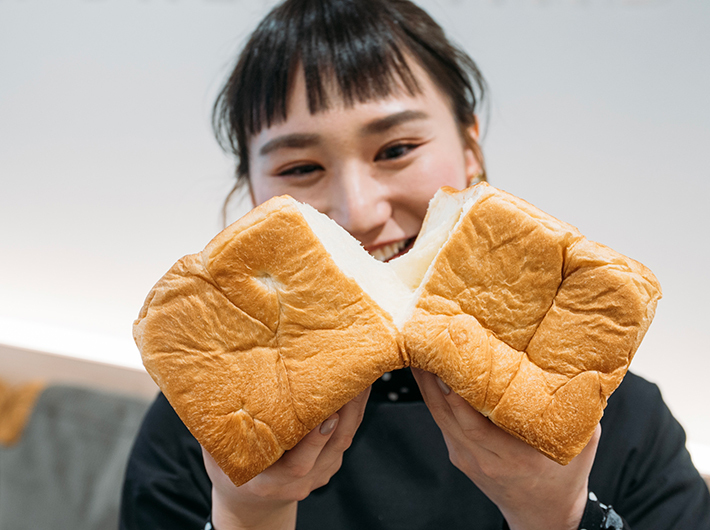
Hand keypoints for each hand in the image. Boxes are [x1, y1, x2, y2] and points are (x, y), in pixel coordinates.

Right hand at [203, 386, 370, 529]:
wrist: (252, 503)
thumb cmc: (233, 472)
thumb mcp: (220, 454)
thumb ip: (225, 428)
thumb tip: (217, 387)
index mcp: (271, 481)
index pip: (299, 464)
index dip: (315, 440)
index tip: (326, 414)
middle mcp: (300, 481)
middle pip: (332, 447)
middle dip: (345, 412)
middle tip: (352, 381)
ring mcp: (319, 475)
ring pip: (344, 440)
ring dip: (355, 407)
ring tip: (360, 376)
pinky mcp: (330, 464)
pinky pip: (346, 436)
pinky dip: (353, 412)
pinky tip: (357, 389)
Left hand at [412, 368, 599, 529]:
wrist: (543, 514)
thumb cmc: (564, 476)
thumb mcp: (580, 443)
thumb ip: (577, 407)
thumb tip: (578, 365)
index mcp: (513, 458)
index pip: (475, 426)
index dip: (459, 396)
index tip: (455, 364)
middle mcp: (484, 459)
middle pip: (447, 415)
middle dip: (434, 378)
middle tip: (428, 344)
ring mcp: (466, 458)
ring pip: (438, 416)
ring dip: (427, 384)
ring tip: (420, 351)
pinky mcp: (458, 454)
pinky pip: (442, 421)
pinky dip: (433, 396)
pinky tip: (429, 373)